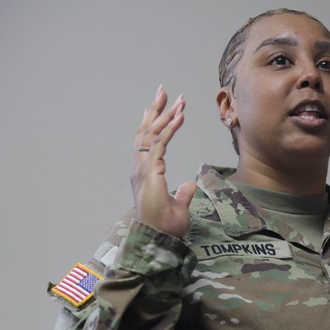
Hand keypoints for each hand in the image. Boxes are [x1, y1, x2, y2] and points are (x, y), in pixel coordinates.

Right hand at [131, 86, 197, 238]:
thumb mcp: (179, 206)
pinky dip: (170, 128)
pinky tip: (180, 116)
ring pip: (153, 133)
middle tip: (164, 91)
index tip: (165, 107)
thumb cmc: (164, 227)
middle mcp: (140, 167)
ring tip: (178, 99)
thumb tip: (189, 184)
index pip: (149, 141)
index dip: (156, 122)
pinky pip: (160, 144)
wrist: (158, 238)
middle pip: (147, 131)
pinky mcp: (151, 171)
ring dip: (166, 114)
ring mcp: (143, 168)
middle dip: (156, 109)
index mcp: (145, 173)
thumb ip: (183, 193)